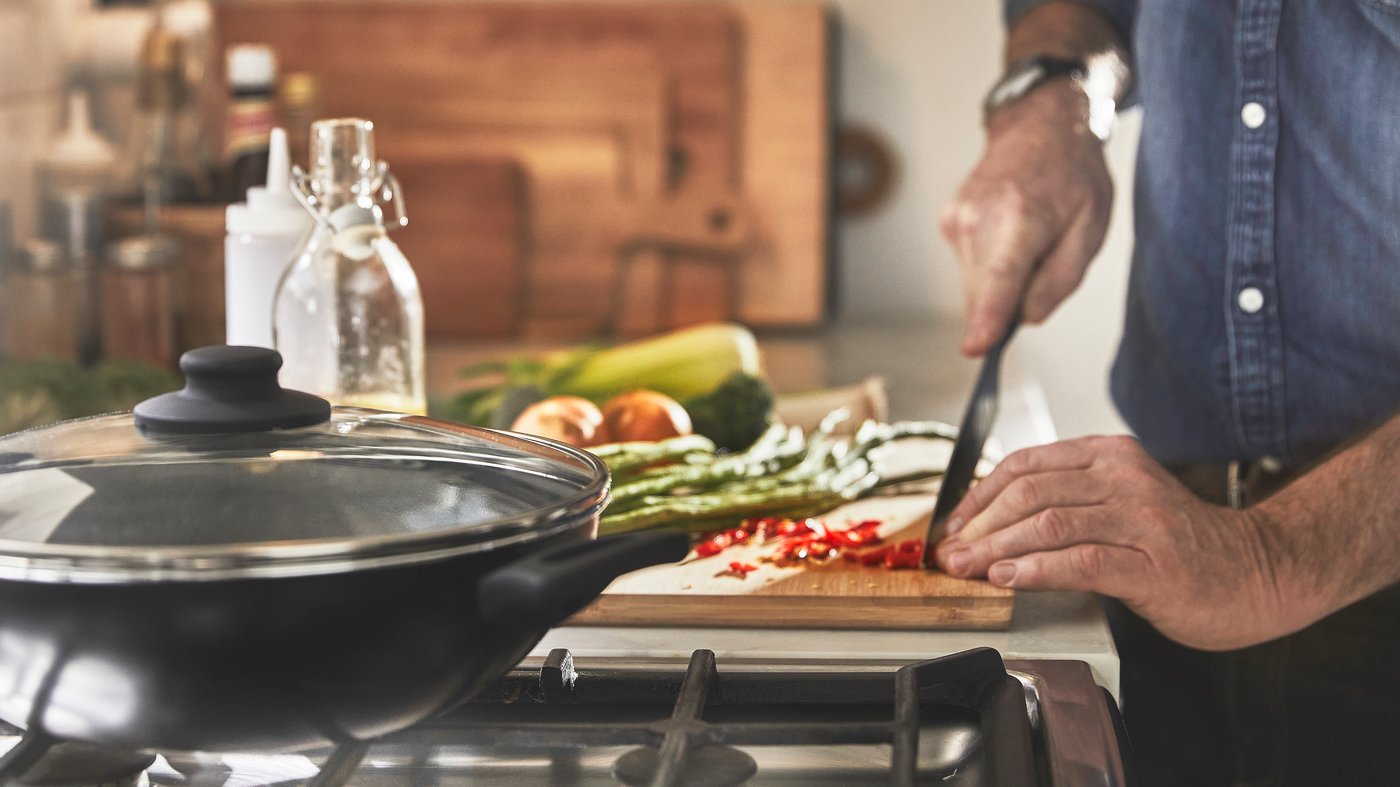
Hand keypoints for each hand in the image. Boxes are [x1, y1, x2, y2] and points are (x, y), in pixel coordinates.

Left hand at [934, 435, 1304, 650]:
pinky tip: (1010, 577)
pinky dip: (1037, 568)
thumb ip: (1065, 502)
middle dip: (979, 525)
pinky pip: (1082, 560)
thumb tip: (989, 523)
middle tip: (951, 553)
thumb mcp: (1119, 503)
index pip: (1026, 463)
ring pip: (1050, 523)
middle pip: (1030, 492)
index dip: (979, 495)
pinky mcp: (1153, 564)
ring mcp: (1141, 519)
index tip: (954, 524)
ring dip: (998, 547)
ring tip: (969, 567)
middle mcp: (1125, 478)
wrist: (1257, 572)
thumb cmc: (1180, 545)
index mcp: (1110, 455)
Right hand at [941, 81, 1112, 355]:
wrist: (1039, 126)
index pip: (1000, 279)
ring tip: (1027, 238)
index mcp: (1020, 218)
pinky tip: (1009, 231)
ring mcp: (956, 220)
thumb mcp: (1091, 229)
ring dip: (1001, 280)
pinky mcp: (947, 223)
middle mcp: (978, 220)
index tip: (974, 349)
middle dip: (1008, 301)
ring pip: (974, 284)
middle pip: (983, 294)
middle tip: (1042, 258)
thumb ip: (1060, 280)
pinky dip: (990, 263)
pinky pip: (970, 266)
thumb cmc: (1072, 175)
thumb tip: (1026, 317)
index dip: (988, 318)